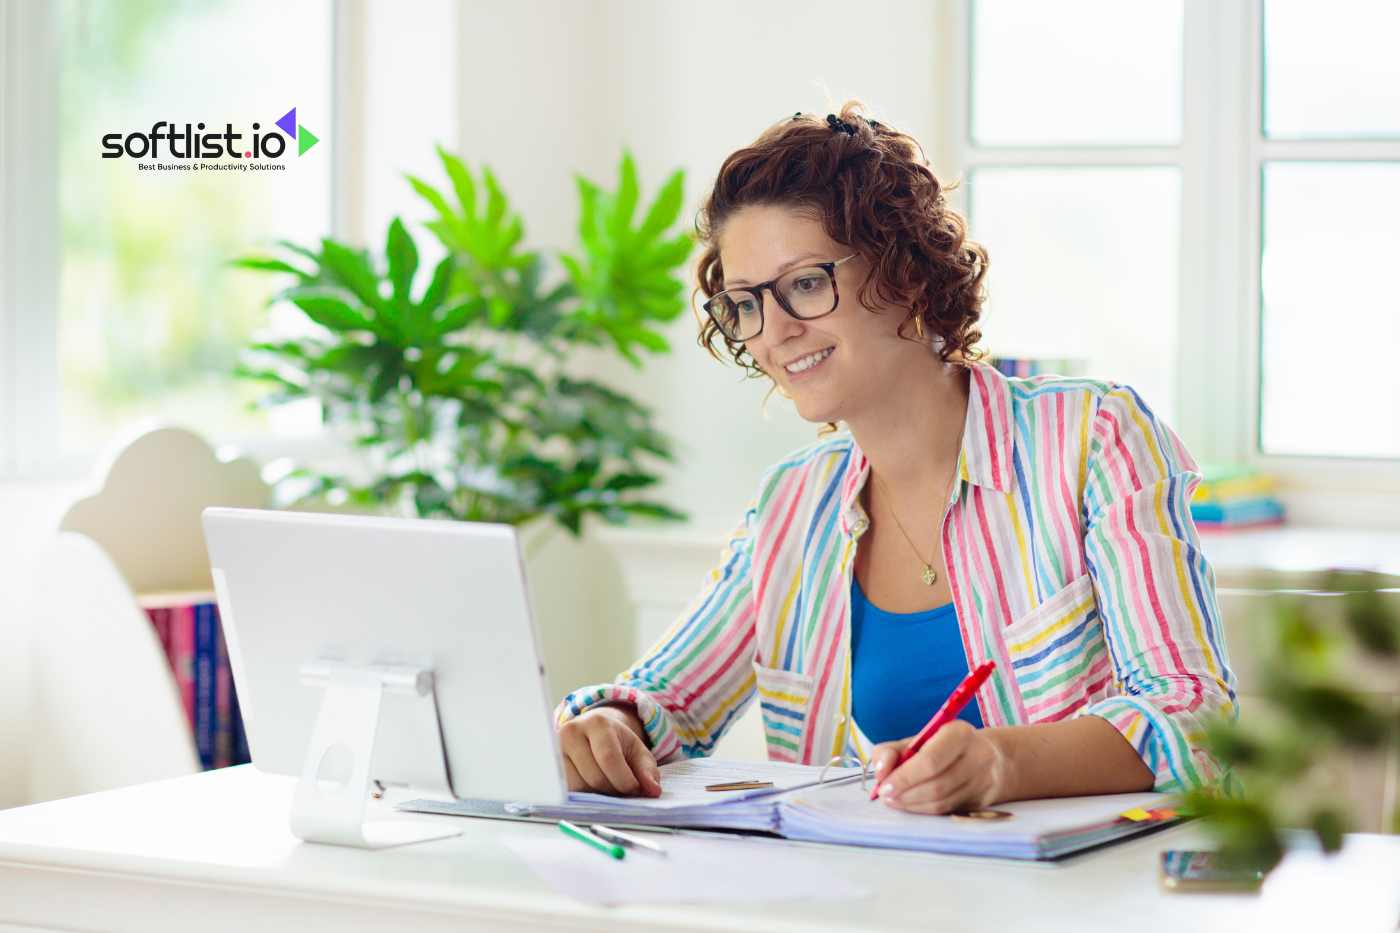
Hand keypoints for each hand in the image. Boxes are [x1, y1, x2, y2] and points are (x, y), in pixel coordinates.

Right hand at [558, 703, 662, 796]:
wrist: (592, 732)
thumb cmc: (617, 743)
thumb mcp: (637, 751)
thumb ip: (647, 770)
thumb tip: (652, 791)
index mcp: (597, 723)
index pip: (609, 758)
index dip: (624, 780)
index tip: (634, 790)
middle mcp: (571, 732)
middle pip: (594, 777)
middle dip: (613, 790)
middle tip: (622, 789)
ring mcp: (555, 748)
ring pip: (579, 787)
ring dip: (597, 795)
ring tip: (606, 785)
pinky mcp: (549, 765)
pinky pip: (567, 790)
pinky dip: (583, 795)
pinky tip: (591, 786)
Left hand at [868, 721, 1009, 814]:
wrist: (984, 758)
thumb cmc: (941, 748)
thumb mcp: (915, 740)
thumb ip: (890, 751)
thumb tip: (880, 772)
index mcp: (959, 733)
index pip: (930, 760)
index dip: (905, 776)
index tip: (884, 785)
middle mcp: (977, 756)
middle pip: (936, 785)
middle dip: (905, 793)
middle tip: (886, 795)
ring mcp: (982, 781)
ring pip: (941, 802)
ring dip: (911, 804)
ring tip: (894, 800)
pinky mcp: (981, 801)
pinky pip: (946, 810)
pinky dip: (923, 810)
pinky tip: (910, 804)